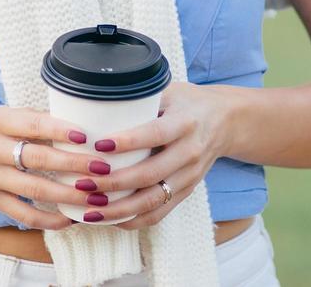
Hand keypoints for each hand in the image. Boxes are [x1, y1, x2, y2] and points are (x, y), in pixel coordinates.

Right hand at [0, 107, 113, 230]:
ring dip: (68, 195)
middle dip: (73, 165)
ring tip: (96, 196)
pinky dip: (46, 219)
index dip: (59, 129)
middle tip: (103, 168)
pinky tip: (69, 218)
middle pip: (37, 159)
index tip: (86, 136)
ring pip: (33, 190)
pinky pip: (20, 213)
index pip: (31, 124)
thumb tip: (73, 123)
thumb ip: (29, 119)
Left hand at [79, 81, 235, 230]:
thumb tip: (97, 97)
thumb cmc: (188, 102)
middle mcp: (189, 151)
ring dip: (119, 208)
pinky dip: (133, 219)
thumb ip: (141, 97)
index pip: (155, 134)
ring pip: (153, 200)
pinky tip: (109, 219)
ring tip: (90, 209)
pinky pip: (159, 213)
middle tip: (83, 183)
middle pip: (150, 174)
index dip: (127, 142)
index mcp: (185, 122)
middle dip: (113, 182)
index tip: (98, 146)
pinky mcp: (187, 191)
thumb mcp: (170, 91)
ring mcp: (190, 175)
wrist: (227, 122)